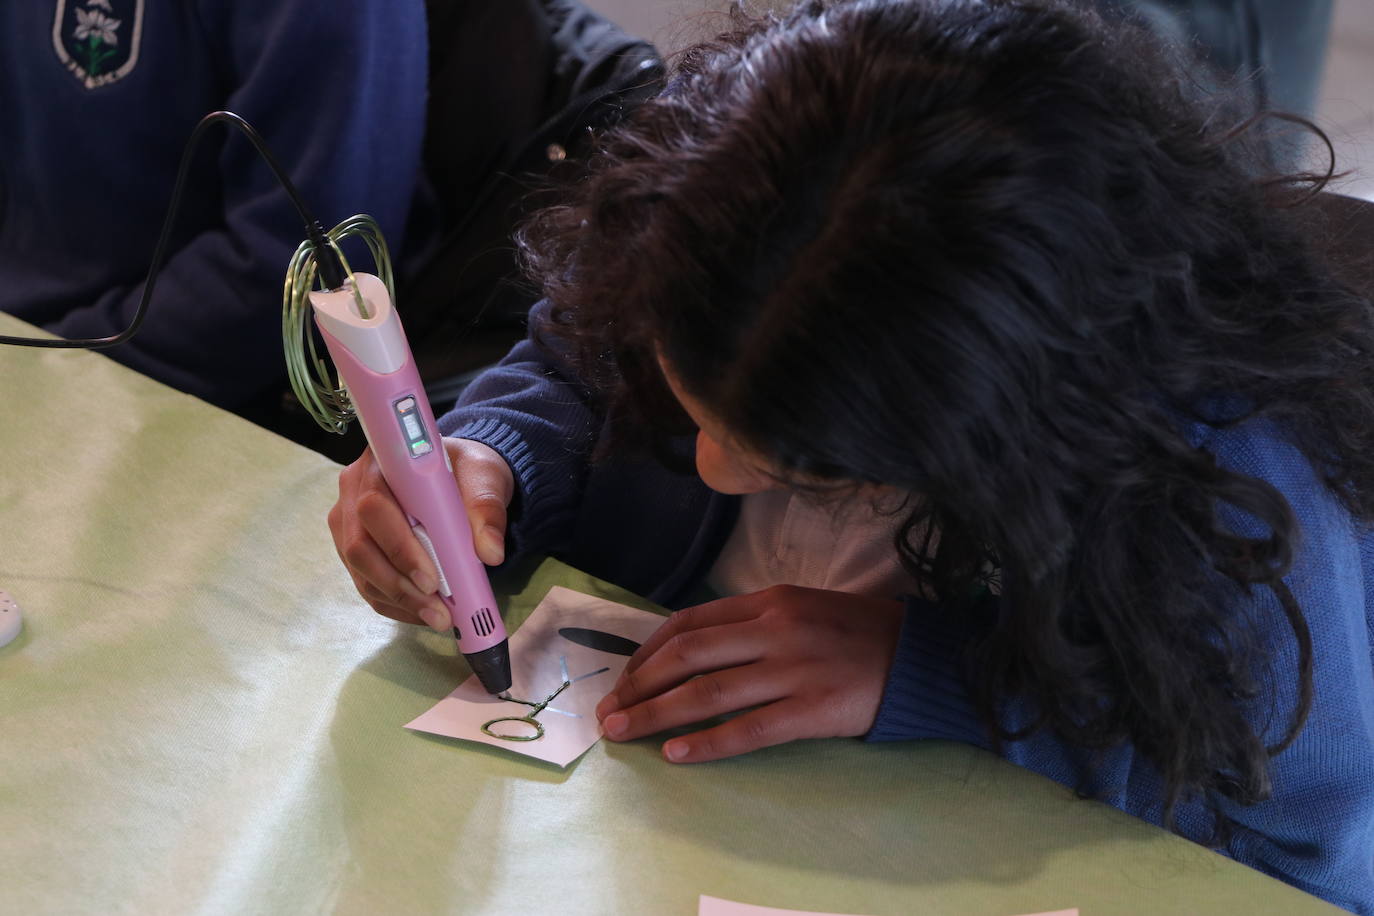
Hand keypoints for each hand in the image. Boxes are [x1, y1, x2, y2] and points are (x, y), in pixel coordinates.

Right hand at [328, 437, 513, 629]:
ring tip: (438, 618)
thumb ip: (486, 507)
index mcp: (380, 464)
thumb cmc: (464, 471)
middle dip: (400, 586)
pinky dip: (395, 604)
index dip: (398, 547)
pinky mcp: (354, 548)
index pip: (375, 507)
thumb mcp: (484, 477)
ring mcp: (349, 522)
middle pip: (360, 546)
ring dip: (399, 601)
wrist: (458, 477)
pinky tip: (424, 613)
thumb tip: (490, 552)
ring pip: (361, 570)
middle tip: (439, 612)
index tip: (431, 579)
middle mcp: (353, 491)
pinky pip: (367, 583)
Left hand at [594, 585, 904, 762]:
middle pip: (687, 656)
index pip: (689, 622)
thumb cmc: (858, 633)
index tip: (624, 677)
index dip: (647, 652)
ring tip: (623, 732)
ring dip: (655, 714)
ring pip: (706, 692)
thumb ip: (751, 622)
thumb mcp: (801, 607)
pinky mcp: (811, 710)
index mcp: (768, 601)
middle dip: (637, 685)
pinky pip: (747, 729)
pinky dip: (707, 742)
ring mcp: (793, 670)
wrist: (922, 658)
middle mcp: (774, 629)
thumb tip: (691, 649)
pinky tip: (677, 754)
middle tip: (608, 711)